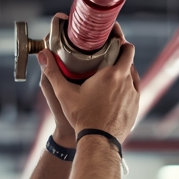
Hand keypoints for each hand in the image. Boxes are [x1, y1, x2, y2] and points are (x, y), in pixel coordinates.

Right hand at [37, 22, 139, 143]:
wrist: (98, 142)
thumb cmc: (82, 117)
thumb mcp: (64, 94)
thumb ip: (53, 72)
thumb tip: (43, 54)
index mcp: (113, 73)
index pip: (126, 47)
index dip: (121, 39)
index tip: (114, 36)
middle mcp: (127, 82)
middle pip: (129, 60)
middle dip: (120, 55)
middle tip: (108, 54)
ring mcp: (134, 95)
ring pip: (132, 75)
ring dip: (124, 71)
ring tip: (110, 73)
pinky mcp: (136, 107)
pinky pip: (134, 91)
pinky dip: (126, 88)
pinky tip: (116, 91)